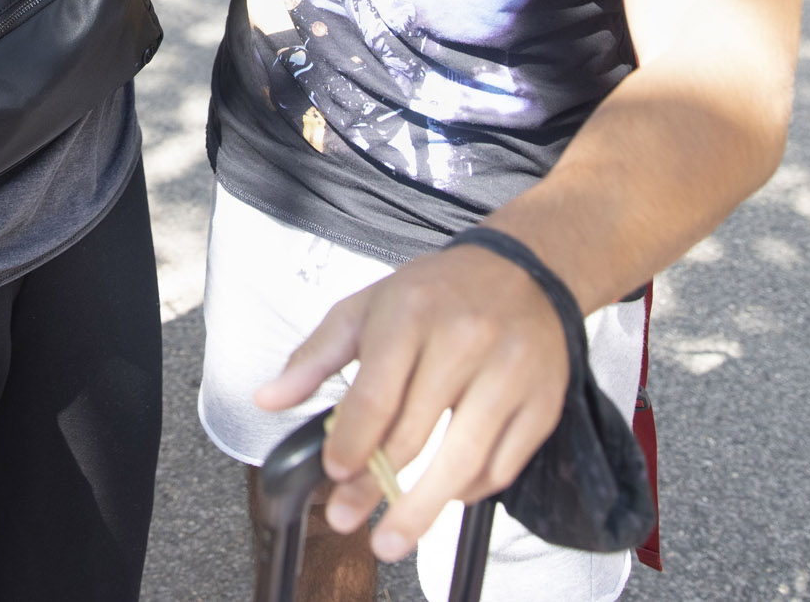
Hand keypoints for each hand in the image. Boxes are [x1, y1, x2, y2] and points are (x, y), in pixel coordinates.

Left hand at [254, 243, 568, 560]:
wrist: (524, 271)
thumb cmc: (436, 293)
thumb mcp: (365, 308)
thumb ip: (314, 357)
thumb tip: (268, 399)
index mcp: (410, 314)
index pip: (376, 394)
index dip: (352, 443)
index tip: (334, 472)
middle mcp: (463, 341)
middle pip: (414, 434)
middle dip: (376, 486)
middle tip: (349, 517)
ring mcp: (509, 373)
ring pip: (462, 459)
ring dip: (423, 509)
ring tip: (392, 538)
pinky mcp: (541, 402)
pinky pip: (502, 465)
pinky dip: (470, 489)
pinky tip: (446, 491)